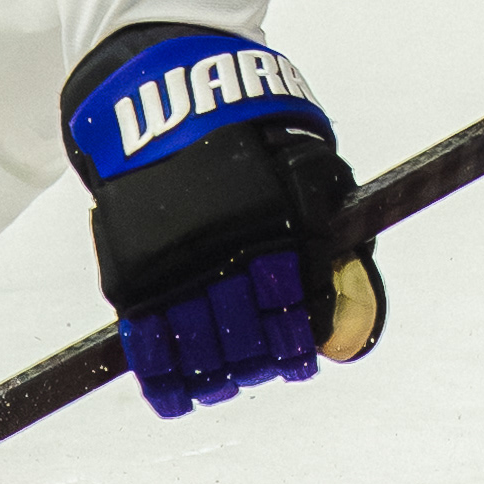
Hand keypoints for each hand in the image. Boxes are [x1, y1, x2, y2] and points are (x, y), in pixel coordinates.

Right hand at [63, 27, 383, 417]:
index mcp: (274, 225)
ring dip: (217, 374)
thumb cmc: (247, 124)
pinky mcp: (132, 269)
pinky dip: (162, 375)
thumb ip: (329, 220)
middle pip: (248, 336)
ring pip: (200, 346)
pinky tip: (175, 397)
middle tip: (261, 368)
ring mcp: (175, 263)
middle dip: (258, 361)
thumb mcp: (305, 157)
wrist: (160, 86)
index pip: (294, 307)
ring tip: (224, 383)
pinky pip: (147, 339)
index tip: (301, 358)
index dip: (298, 342)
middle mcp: (225, 251)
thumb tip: (351, 285)